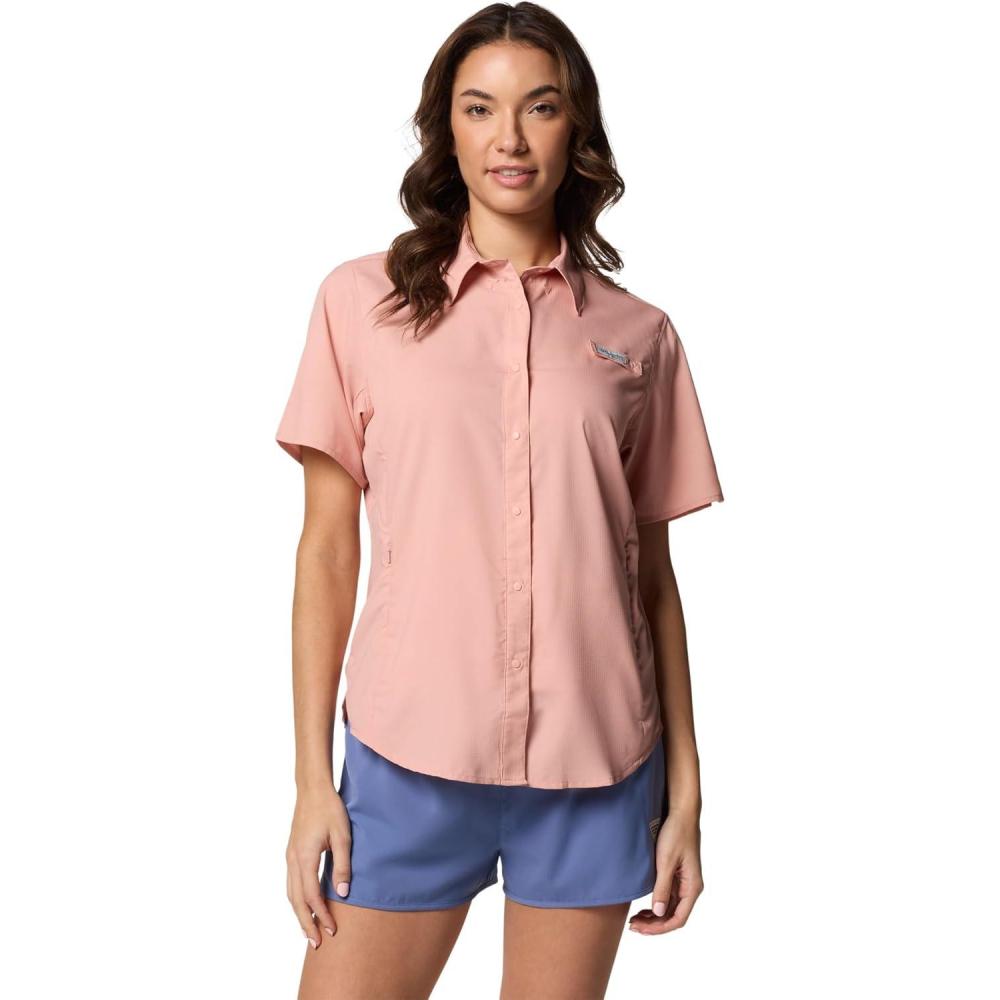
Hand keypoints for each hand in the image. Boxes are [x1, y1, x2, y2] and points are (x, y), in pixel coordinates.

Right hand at [286, 784, 352, 947]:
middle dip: (306, 923)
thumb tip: (343, 893)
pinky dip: (297, 899)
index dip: (322, 915)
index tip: (333, 930)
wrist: (312, 788)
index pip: (312, 896)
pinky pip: (291, 883)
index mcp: (305, 857)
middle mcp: (293, 860)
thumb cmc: (330, 809)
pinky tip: (305, 904)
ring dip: (299, 913)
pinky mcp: (292, 852)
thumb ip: (342, 865)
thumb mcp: (343, 836)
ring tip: (309, 930)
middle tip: (317, 943)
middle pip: (296, 901)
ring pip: (291, 893)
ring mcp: (290, 856)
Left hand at [628, 807, 703, 934]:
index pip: (678, 919)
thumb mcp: (666, 860)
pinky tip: (643, 907)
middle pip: (673, 916)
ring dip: (654, 917)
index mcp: (692, 887)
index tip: (641, 929)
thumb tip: (658, 913)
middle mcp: (690, 887)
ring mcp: (684, 882)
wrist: (681, 812)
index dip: (659, 928)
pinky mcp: (677, 874)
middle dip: (654, 925)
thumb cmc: (675, 833)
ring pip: (669, 908)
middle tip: (632, 926)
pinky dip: (656, 905)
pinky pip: (667, 897)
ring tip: (635, 920)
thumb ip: (662, 887)